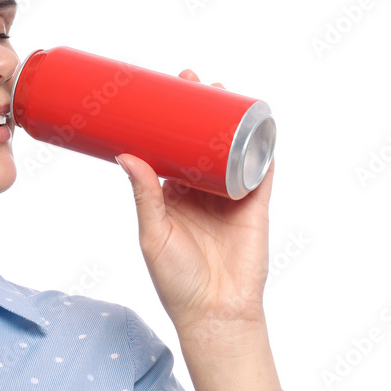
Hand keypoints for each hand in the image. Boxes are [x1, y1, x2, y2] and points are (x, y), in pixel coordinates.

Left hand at [115, 69, 272, 335]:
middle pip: (201, 140)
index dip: (167, 122)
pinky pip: (262, 168)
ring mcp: (229, 195)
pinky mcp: (255, 204)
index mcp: (172, 197)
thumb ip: (145, 196)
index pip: (169, 150)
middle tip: (189, 79)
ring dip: (229, 118)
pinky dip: (263, 144)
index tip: (159, 93)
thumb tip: (127, 154)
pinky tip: (259, 119)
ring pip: (231, 148)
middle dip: (198, 109)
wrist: (214, 311)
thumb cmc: (176, 280)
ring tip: (221, 89)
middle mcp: (200, 191)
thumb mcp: (153, 233)